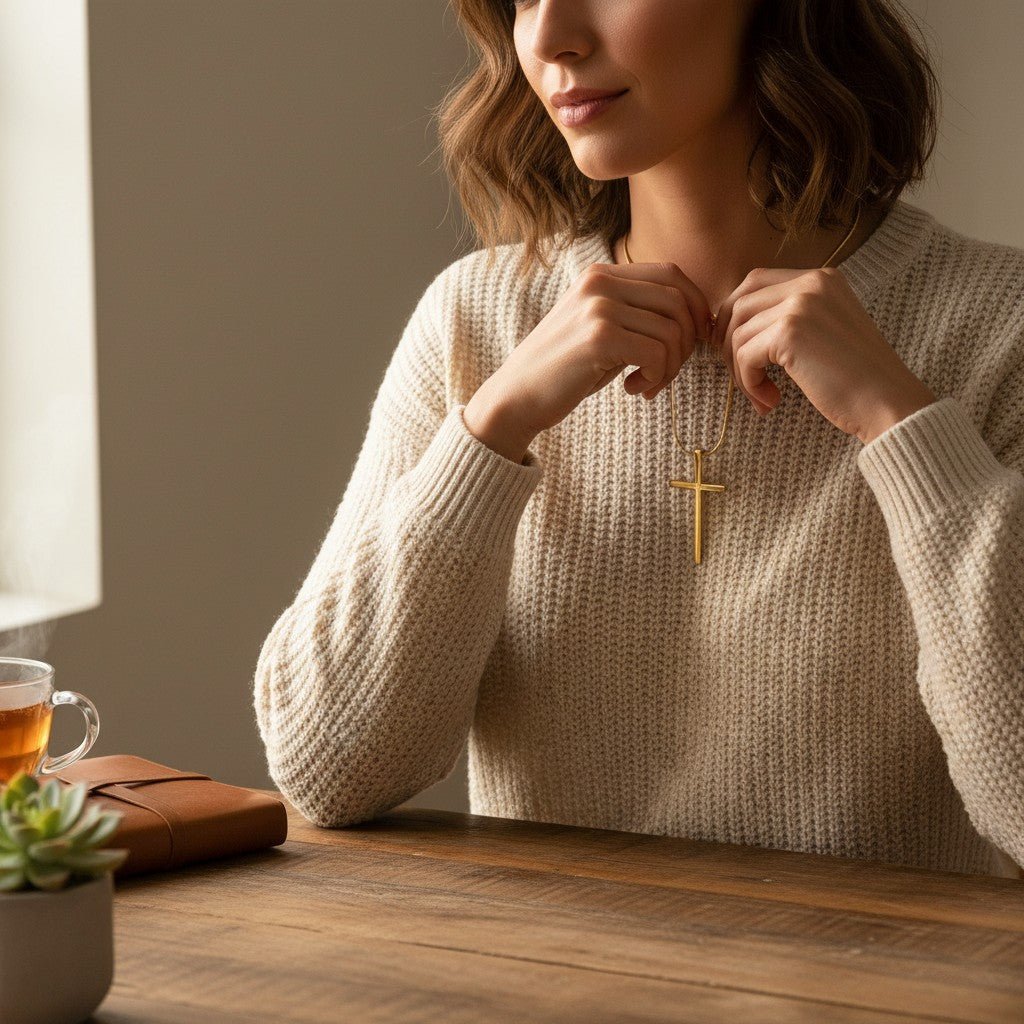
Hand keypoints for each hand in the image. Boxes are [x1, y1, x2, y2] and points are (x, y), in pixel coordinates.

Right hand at [467, 259, 712, 449]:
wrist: (517, 396)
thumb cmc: (565, 369)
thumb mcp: (601, 329)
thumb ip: (638, 314)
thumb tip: (700, 317)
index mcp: (601, 274)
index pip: (672, 274)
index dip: (695, 307)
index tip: (693, 340)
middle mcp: (600, 282)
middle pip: (679, 301)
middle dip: (686, 342)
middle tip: (665, 372)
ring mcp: (599, 307)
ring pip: (673, 331)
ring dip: (670, 367)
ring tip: (646, 384)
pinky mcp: (599, 337)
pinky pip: (658, 354)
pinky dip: (657, 377)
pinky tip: (634, 389)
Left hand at [713, 267, 937, 443]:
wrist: (888, 402)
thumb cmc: (856, 379)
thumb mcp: (823, 333)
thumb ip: (787, 318)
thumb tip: (727, 325)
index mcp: (821, 278)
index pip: (754, 283)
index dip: (735, 318)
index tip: (737, 352)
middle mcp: (811, 282)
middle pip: (739, 303)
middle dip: (729, 343)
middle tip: (742, 377)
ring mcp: (800, 304)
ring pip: (738, 333)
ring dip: (740, 370)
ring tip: (763, 396)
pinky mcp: (789, 332)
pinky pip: (744, 355)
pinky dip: (748, 383)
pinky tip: (770, 400)